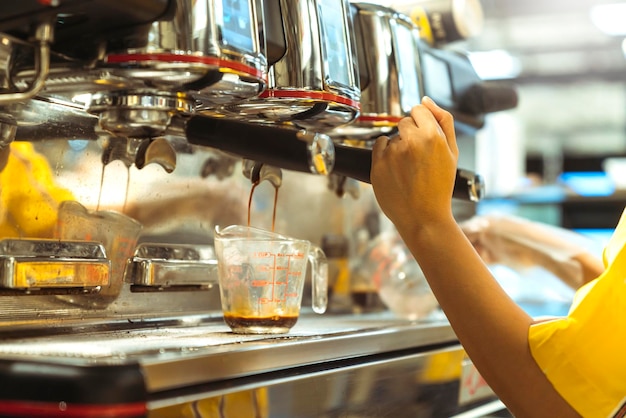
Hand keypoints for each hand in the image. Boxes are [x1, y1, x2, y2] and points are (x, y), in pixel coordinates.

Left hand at [370, 97, 457, 230]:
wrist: (424, 217)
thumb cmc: (440, 187)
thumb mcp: (453, 152)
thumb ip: (443, 121)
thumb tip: (426, 100)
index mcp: (432, 136)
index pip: (419, 109)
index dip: (422, 122)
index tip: (423, 136)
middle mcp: (410, 141)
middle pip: (404, 121)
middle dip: (410, 134)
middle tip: (418, 158)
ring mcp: (392, 153)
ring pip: (392, 136)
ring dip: (398, 146)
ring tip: (409, 169)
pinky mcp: (378, 164)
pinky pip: (379, 145)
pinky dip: (385, 153)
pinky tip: (396, 169)